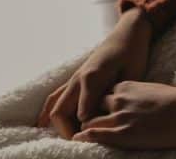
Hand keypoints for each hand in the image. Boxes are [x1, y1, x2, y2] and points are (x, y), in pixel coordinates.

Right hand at [36, 8, 152, 138]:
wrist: (128, 32)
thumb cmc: (133, 53)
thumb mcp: (130, 75)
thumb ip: (112, 95)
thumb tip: (95, 116)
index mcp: (91, 79)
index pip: (82, 115)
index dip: (87, 131)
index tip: (95, 141)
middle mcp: (78, 79)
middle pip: (60, 113)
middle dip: (67, 132)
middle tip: (82, 143)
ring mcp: (74, 78)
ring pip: (54, 106)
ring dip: (58, 124)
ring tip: (69, 139)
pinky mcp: (75, 78)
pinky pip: (55, 96)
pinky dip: (48, 111)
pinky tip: (42, 124)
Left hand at [73, 80, 175, 149]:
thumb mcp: (153, 91)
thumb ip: (139, 96)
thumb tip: (139, 105)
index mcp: (127, 87)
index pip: (101, 95)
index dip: (97, 106)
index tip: (95, 113)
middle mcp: (119, 99)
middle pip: (91, 107)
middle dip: (85, 116)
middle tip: (80, 126)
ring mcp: (120, 117)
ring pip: (89, 121)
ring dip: (82, 129)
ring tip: (75, 137)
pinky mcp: (123, 133)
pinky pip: (95, 134)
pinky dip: (84, 137)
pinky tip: (77, 141)